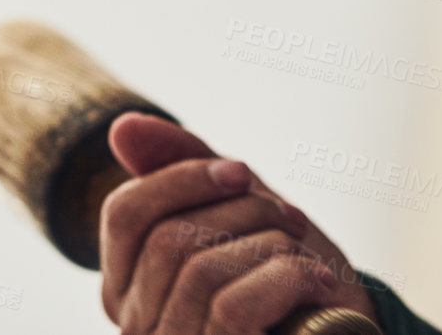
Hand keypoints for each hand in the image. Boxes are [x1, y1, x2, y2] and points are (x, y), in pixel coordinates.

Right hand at [100, 113, 378, 334]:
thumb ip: (184, 167)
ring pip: (201, 270)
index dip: (181, 179)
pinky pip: (233, 308)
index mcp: (125, 286)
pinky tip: (317, 281)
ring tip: (306, 255)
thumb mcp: (237, 214)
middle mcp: (135, 327)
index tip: (241, 172)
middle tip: (291, 220)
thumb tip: (124, 126)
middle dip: (243, 211)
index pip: (124, 213)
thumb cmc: (285, 283)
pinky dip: (287, 279)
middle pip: (167, 237)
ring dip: (272, 245)